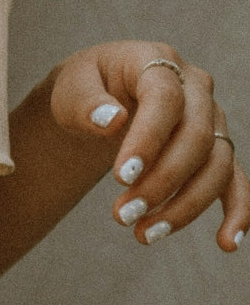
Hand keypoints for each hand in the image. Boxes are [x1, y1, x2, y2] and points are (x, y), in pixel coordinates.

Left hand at [48, 42, 249, 249]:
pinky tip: (227, 243)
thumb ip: (86, 102)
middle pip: (197, 137)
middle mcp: (196, 89)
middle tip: (121, 216)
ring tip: (143, 235)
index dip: (147, 139)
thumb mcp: (71, 86)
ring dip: (184, 206)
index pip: (164, 99)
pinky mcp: (215, 150)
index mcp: (157, 62)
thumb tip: (111, 120)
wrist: (100, 96)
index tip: (120, 177)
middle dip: (161, 183)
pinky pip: (235, 181)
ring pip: (216, 166)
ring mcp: (212, 119)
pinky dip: (238, 211)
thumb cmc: (85, 88)